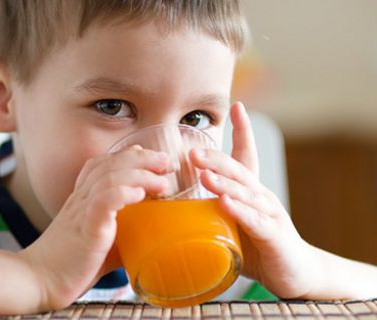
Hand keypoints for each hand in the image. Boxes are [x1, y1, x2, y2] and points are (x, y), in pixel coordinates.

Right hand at [20, 145, 170, 309]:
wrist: (38, 281)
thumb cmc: (70, 264)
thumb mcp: (101, 242)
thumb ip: (122, 235)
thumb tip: (151, 241)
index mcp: (82, 199)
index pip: (102, 164)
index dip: (128, 155)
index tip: (154, 159)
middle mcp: (80, 199)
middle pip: (110, 164)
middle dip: (142, 158)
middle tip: (166, 162)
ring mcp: (81, 212)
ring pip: (109, 178)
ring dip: (139, 175)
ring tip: (162, 182)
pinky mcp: (85, 229)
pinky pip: (102, 202)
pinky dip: (122, 194)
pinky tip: (139, 195)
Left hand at [189, 102, 317, 298]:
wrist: (297, 273)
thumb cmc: (257, 246)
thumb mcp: (230, 224)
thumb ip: (208, 212)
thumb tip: (168, 206)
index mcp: (250, 191)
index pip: (247, 156)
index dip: (243, 131)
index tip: (237, 106)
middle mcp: (261, 197)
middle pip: (239, 171)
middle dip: (216, 159)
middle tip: (192, 152)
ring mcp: (270, 215)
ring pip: (246, 194)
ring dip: (224, 183)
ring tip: (204, 174)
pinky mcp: (274, 237)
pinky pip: (255, 222)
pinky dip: (239, 212)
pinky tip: (225, 204)